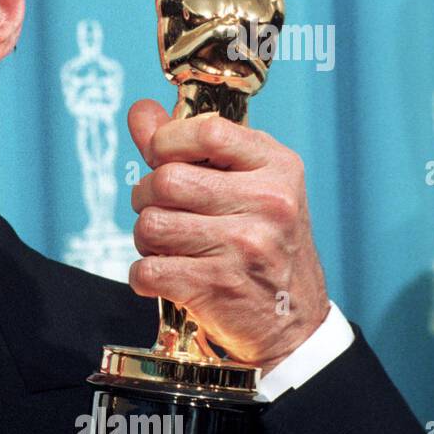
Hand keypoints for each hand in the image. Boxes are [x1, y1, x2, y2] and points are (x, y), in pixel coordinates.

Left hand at [127, 99, 329, 371]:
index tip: (164, 159)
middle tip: (163, 212)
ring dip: (146, 240)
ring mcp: (244, 245)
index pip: (205, 131)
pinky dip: (144, 275)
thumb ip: (187, 146)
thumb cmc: (263, 244)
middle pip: (164, 181)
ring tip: (170, 246)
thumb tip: (139, 110)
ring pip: (150, 225)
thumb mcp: (246, 186)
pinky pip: (146, 269)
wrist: (294, 323)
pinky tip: (166, 276)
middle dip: (147, 198)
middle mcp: (268, 202)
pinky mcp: (218, 286)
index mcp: (277, 166)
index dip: (167, 142)